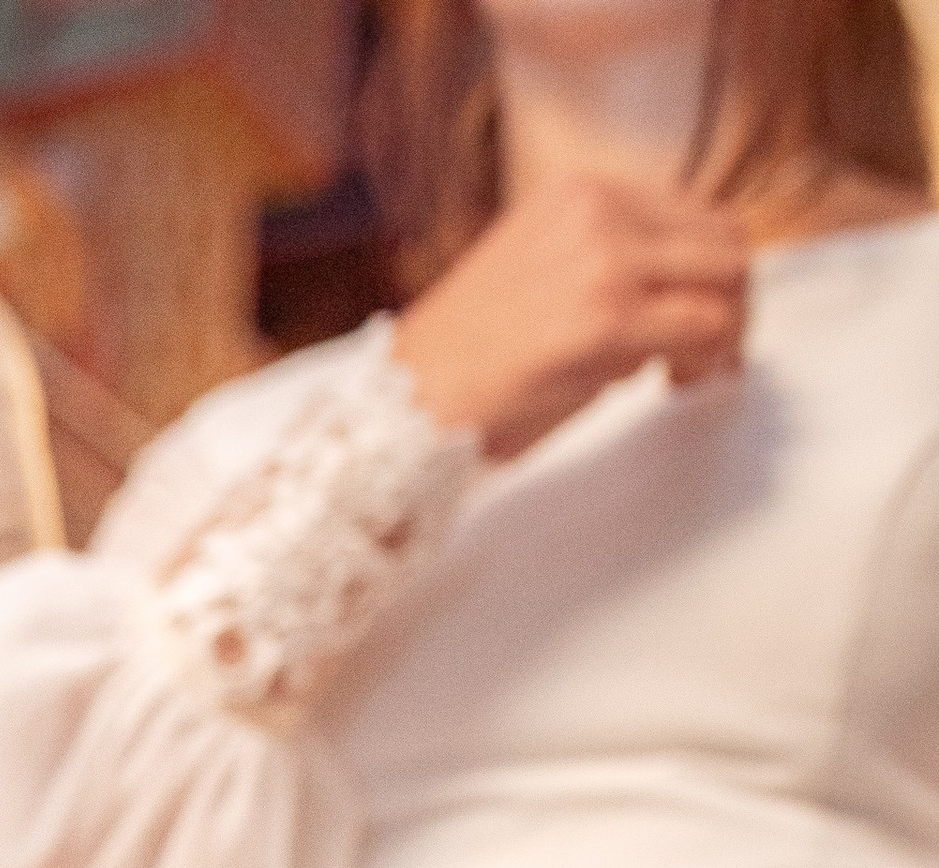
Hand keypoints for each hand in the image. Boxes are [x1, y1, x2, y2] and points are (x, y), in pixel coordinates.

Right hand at [392, 176, 747, 463]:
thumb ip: (607, 265)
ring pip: (727, 281)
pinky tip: (677, 383)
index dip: (711, 268)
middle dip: (733, 300)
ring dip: (728, 331)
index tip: (701, 316)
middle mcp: (599, 209)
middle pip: (723, 239)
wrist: (408, 401)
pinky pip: (704, 329)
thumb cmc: (465, 361)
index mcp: (579, 192)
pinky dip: (709, 360)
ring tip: (695, 372)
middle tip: (714, 352)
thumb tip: (677, 298)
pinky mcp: (610, 318)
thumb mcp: (542, 274)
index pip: (691, 210)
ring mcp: (607, 260)